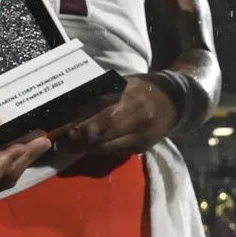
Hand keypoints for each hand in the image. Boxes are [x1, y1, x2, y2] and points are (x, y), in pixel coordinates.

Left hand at [63, 74, 177, 153]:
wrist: (175, 100)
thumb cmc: (145, 87)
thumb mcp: (125, 83)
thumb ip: (103, 93)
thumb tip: (73, 104)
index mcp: (133, 100)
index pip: (103, 118)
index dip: (82, 128)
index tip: (64, 130)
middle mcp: (138, 121)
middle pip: (102, 137)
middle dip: (79, 142)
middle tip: (60, 144)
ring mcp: (140, 137)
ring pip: (106, 148)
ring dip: (85, 149)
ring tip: (68, 148)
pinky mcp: (141, 148)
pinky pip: (114, 152)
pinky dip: (99, 150)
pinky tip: (87, 147)